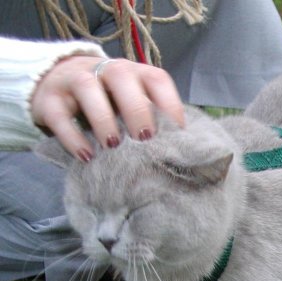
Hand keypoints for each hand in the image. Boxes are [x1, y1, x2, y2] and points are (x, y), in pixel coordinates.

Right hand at [30, 55, 184, 161]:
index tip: (176, 133)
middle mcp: (105, 70)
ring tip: (113, 145)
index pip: (156, 79)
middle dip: (136, 108)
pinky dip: (72, 136)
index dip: (170, 105)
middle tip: (144, 138)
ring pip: (87, 88)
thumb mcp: (132, 106)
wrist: (57, 84)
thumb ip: (151, 120)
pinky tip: (86, 156)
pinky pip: (58, 115)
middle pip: (121, 77)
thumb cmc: (109, 101)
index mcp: (134, 73)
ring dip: (103, 118)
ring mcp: (74, 81)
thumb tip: (178, 151)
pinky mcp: (49, 99)